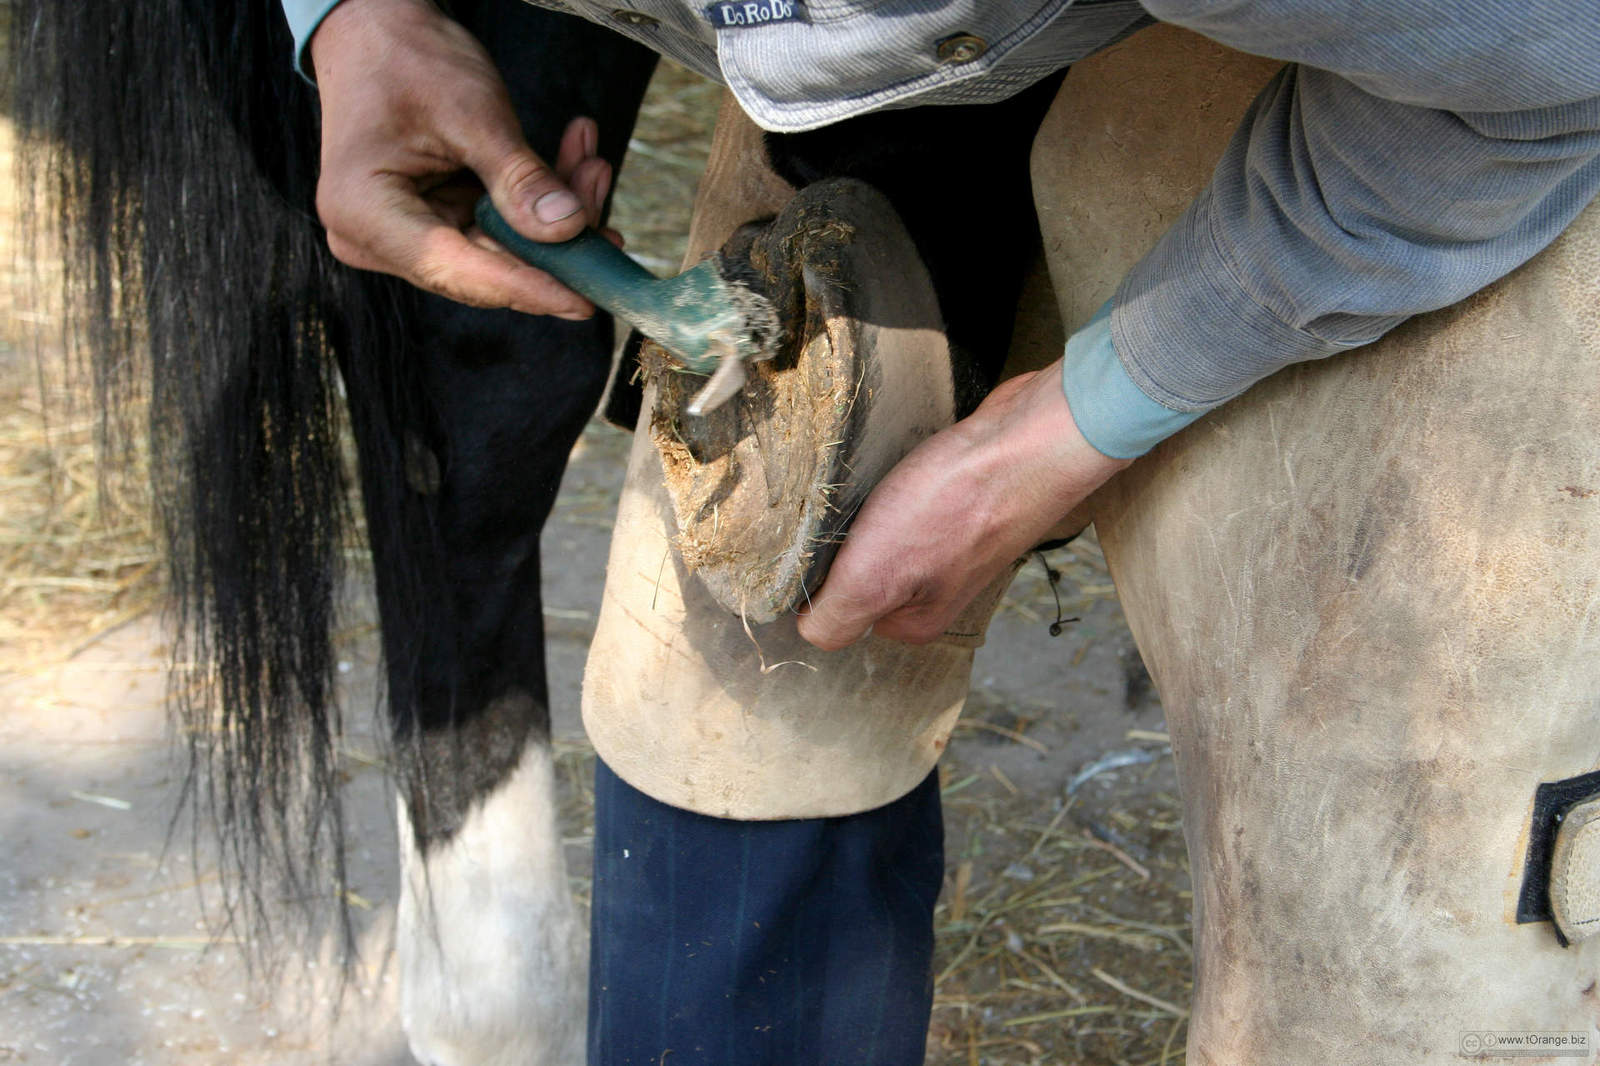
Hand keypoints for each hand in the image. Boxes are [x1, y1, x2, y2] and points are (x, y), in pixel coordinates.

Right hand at [309, 0, 615, 316]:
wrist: (376, 32)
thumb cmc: (408, 59)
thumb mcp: (471, 113)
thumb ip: (520, 178)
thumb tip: (569, 229)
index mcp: (365, 214)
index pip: (456, 271)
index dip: (526, 288)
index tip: (585, 301)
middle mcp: (377, 239)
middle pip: (484, 268)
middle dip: (553, 243)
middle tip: (602, 203)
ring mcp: (407, 236)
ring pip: (501, 252)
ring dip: (554, 215)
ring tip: (591, 165)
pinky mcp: (435, 225)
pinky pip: (499, 230)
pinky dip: (537, 202)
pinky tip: (575, 163)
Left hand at [796, 362, 1131, 649]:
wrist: (1030, 439)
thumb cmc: (957, 504)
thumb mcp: (876, 577)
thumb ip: (837, 618)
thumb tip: (809, 632)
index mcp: (915, 621)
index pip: (839, 609)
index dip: (823, 573)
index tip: (833, 540)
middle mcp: (935, 589)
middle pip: (858, 566)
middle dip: (847, 536)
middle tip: (858, 507)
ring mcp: (952, 543)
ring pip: (883, 530)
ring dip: (872, 503)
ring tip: (887, 484)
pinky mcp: (961, 499)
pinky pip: (910, 496)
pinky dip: (901, 479)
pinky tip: (911, 466)